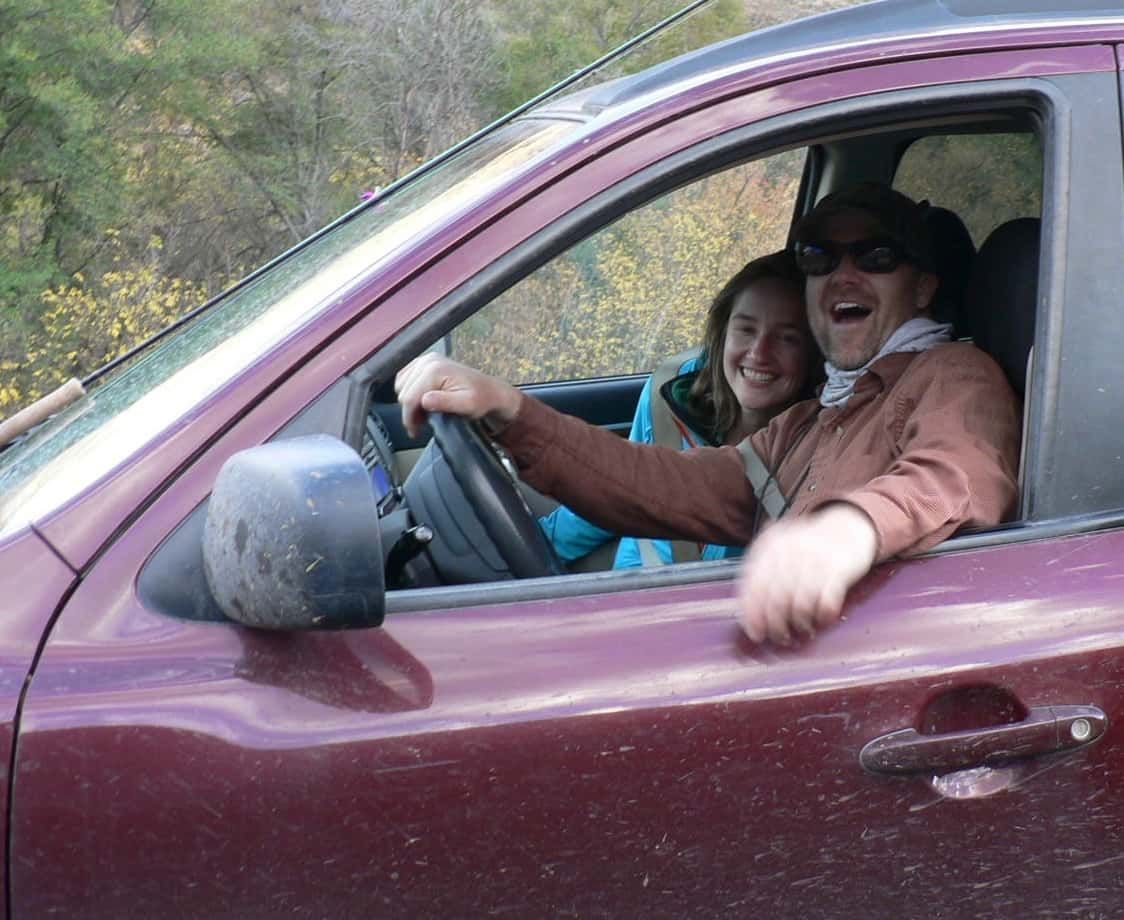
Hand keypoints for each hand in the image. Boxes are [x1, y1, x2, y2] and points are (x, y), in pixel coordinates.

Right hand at [394, 353, 522, 438]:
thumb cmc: (482, 399)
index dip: (409, 418)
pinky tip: (422, 402)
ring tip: (424, 413)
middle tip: (423, 424)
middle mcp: (428, 361)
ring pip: (401, 386)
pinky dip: (410, 392)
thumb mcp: (468, 405)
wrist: (491, 391)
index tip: (415, 432)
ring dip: (410, 402)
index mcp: (435, 369)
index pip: (409, 397)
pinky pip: (405, 379)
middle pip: (403, 392)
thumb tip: (425, 400)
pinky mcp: (425, 363)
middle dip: (410, 411)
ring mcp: (426, 360)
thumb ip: (445, 402)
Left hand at [736, 503, 877, 644]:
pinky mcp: (839, 569)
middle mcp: (790, 551)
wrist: (846, 525)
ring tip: (801, 629)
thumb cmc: (807, 545)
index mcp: (771, 546)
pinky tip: (821, 618)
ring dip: (799, 624)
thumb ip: (760, 571)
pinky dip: (822, 615)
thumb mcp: (779, 547)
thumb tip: (746, 610)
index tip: (755, 632)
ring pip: (800, 604)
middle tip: (779, 636)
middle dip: (776, 625)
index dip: (753, 614)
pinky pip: (827, 601)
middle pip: (776, 599)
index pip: (755, 586)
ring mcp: (815, 560)